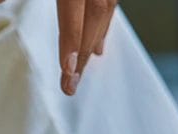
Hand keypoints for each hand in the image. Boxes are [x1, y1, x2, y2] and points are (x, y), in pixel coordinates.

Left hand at [0, 0, 118, 95]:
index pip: (74, 16)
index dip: (72, 43)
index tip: (68, 69)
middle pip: (93, 20)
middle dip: (82, 54)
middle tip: (71, 83)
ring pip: (104, 13)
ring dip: (94, 42)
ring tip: (82, 69)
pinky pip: (109, 3)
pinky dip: (103, 24)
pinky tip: (97, 41)